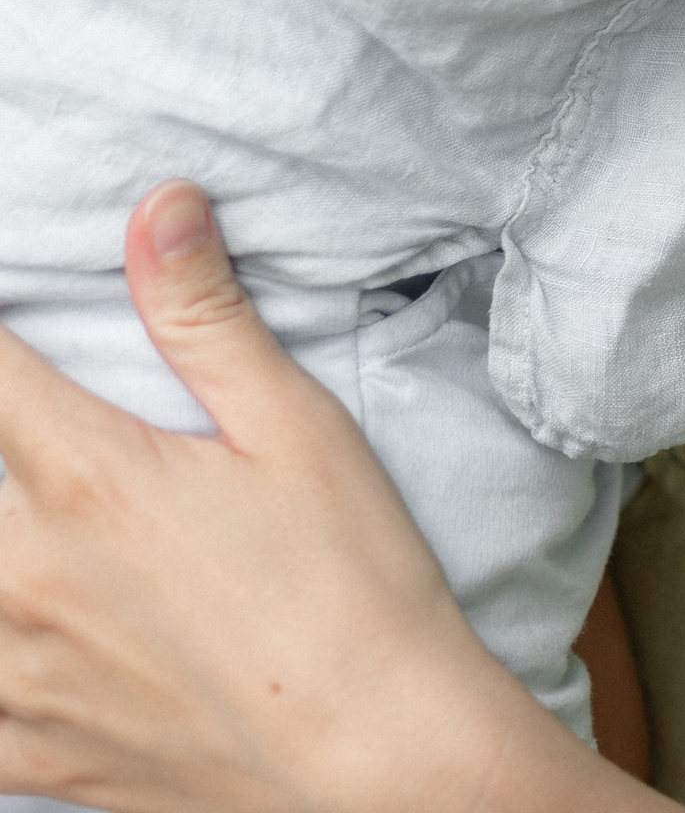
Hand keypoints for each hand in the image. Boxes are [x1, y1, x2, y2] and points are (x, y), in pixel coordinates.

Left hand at [0, 186, 640, 812]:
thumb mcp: (297, 427)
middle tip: (22, 435)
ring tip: (22, 529)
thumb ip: (206, 315)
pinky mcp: (23, 753)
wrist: (373, 759)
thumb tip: (158, 203)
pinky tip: (13, 636)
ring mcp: (10, 675)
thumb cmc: (352, 581)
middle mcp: (20, 576)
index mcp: (89, 479)